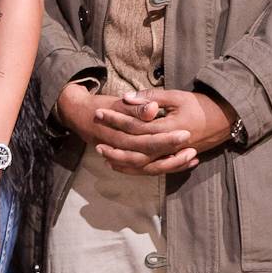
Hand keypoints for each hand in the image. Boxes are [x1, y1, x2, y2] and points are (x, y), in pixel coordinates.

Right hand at [57, 80, 191, 171]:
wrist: (79, 115)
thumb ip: (136, 108)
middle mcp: (120, 149)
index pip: (145, 139)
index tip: (186, 132)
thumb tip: (153, 109)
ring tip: (192, 157)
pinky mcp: (127, 161)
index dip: (165, 138)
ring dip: (172, 164)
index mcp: (117, 134)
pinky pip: (148, 169)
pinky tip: (185, 164)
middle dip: (173, 154)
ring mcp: (122, 157)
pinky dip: (167, 167)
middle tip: (193, 146)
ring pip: (149, 168)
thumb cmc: (100, 106)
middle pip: (149, 157)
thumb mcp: (116, 103)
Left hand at [93, 89, 235, 175]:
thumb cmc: (199, 105)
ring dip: (122, 160)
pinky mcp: (174, 160)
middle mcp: (170, 146)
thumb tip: (127, 98)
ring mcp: (172, 155)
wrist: (224, 120)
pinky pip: (152, 169)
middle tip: (94, 135)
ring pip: (143, 165)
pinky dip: (135, 169)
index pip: (135, 126)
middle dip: (113, 142)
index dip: (116, 119)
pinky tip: (121, 165)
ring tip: (103, 153)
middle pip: (135, 149)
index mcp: (169, 128)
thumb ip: (152, 98)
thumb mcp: (176, 96)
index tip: (99, 112)